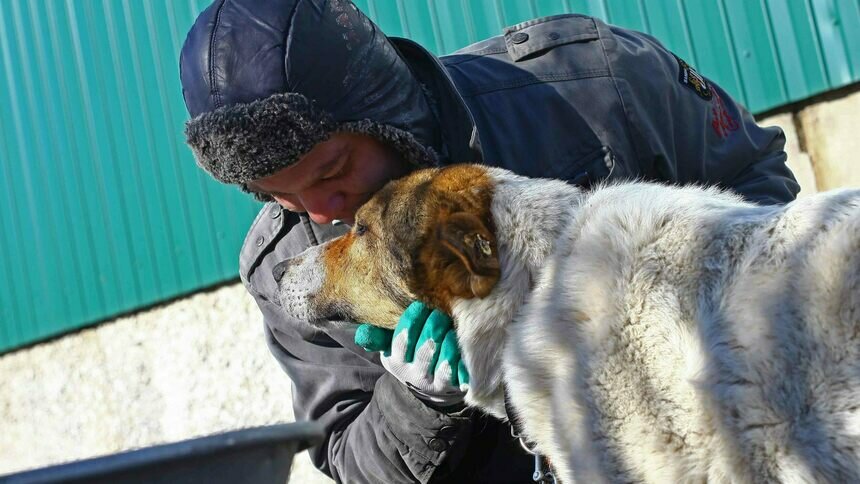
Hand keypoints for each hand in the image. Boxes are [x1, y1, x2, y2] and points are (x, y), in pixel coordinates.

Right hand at [354, 301, 468, 406]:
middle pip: (425, 349)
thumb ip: (378, 338)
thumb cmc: (410, 356)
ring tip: (451, 326)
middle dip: (432, 328)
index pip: (402, 341)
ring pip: (443, 361)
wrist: (429, 387)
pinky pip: (459, 373)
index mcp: (396, 361)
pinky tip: (464, 347)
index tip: (420, 305)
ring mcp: (435, 382)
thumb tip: (361, 333)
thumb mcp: (391, 348)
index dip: (411, 322)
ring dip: (448, 343)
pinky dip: (461, 360)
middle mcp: (415, 373)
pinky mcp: (454, 386)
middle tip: (439, 312)